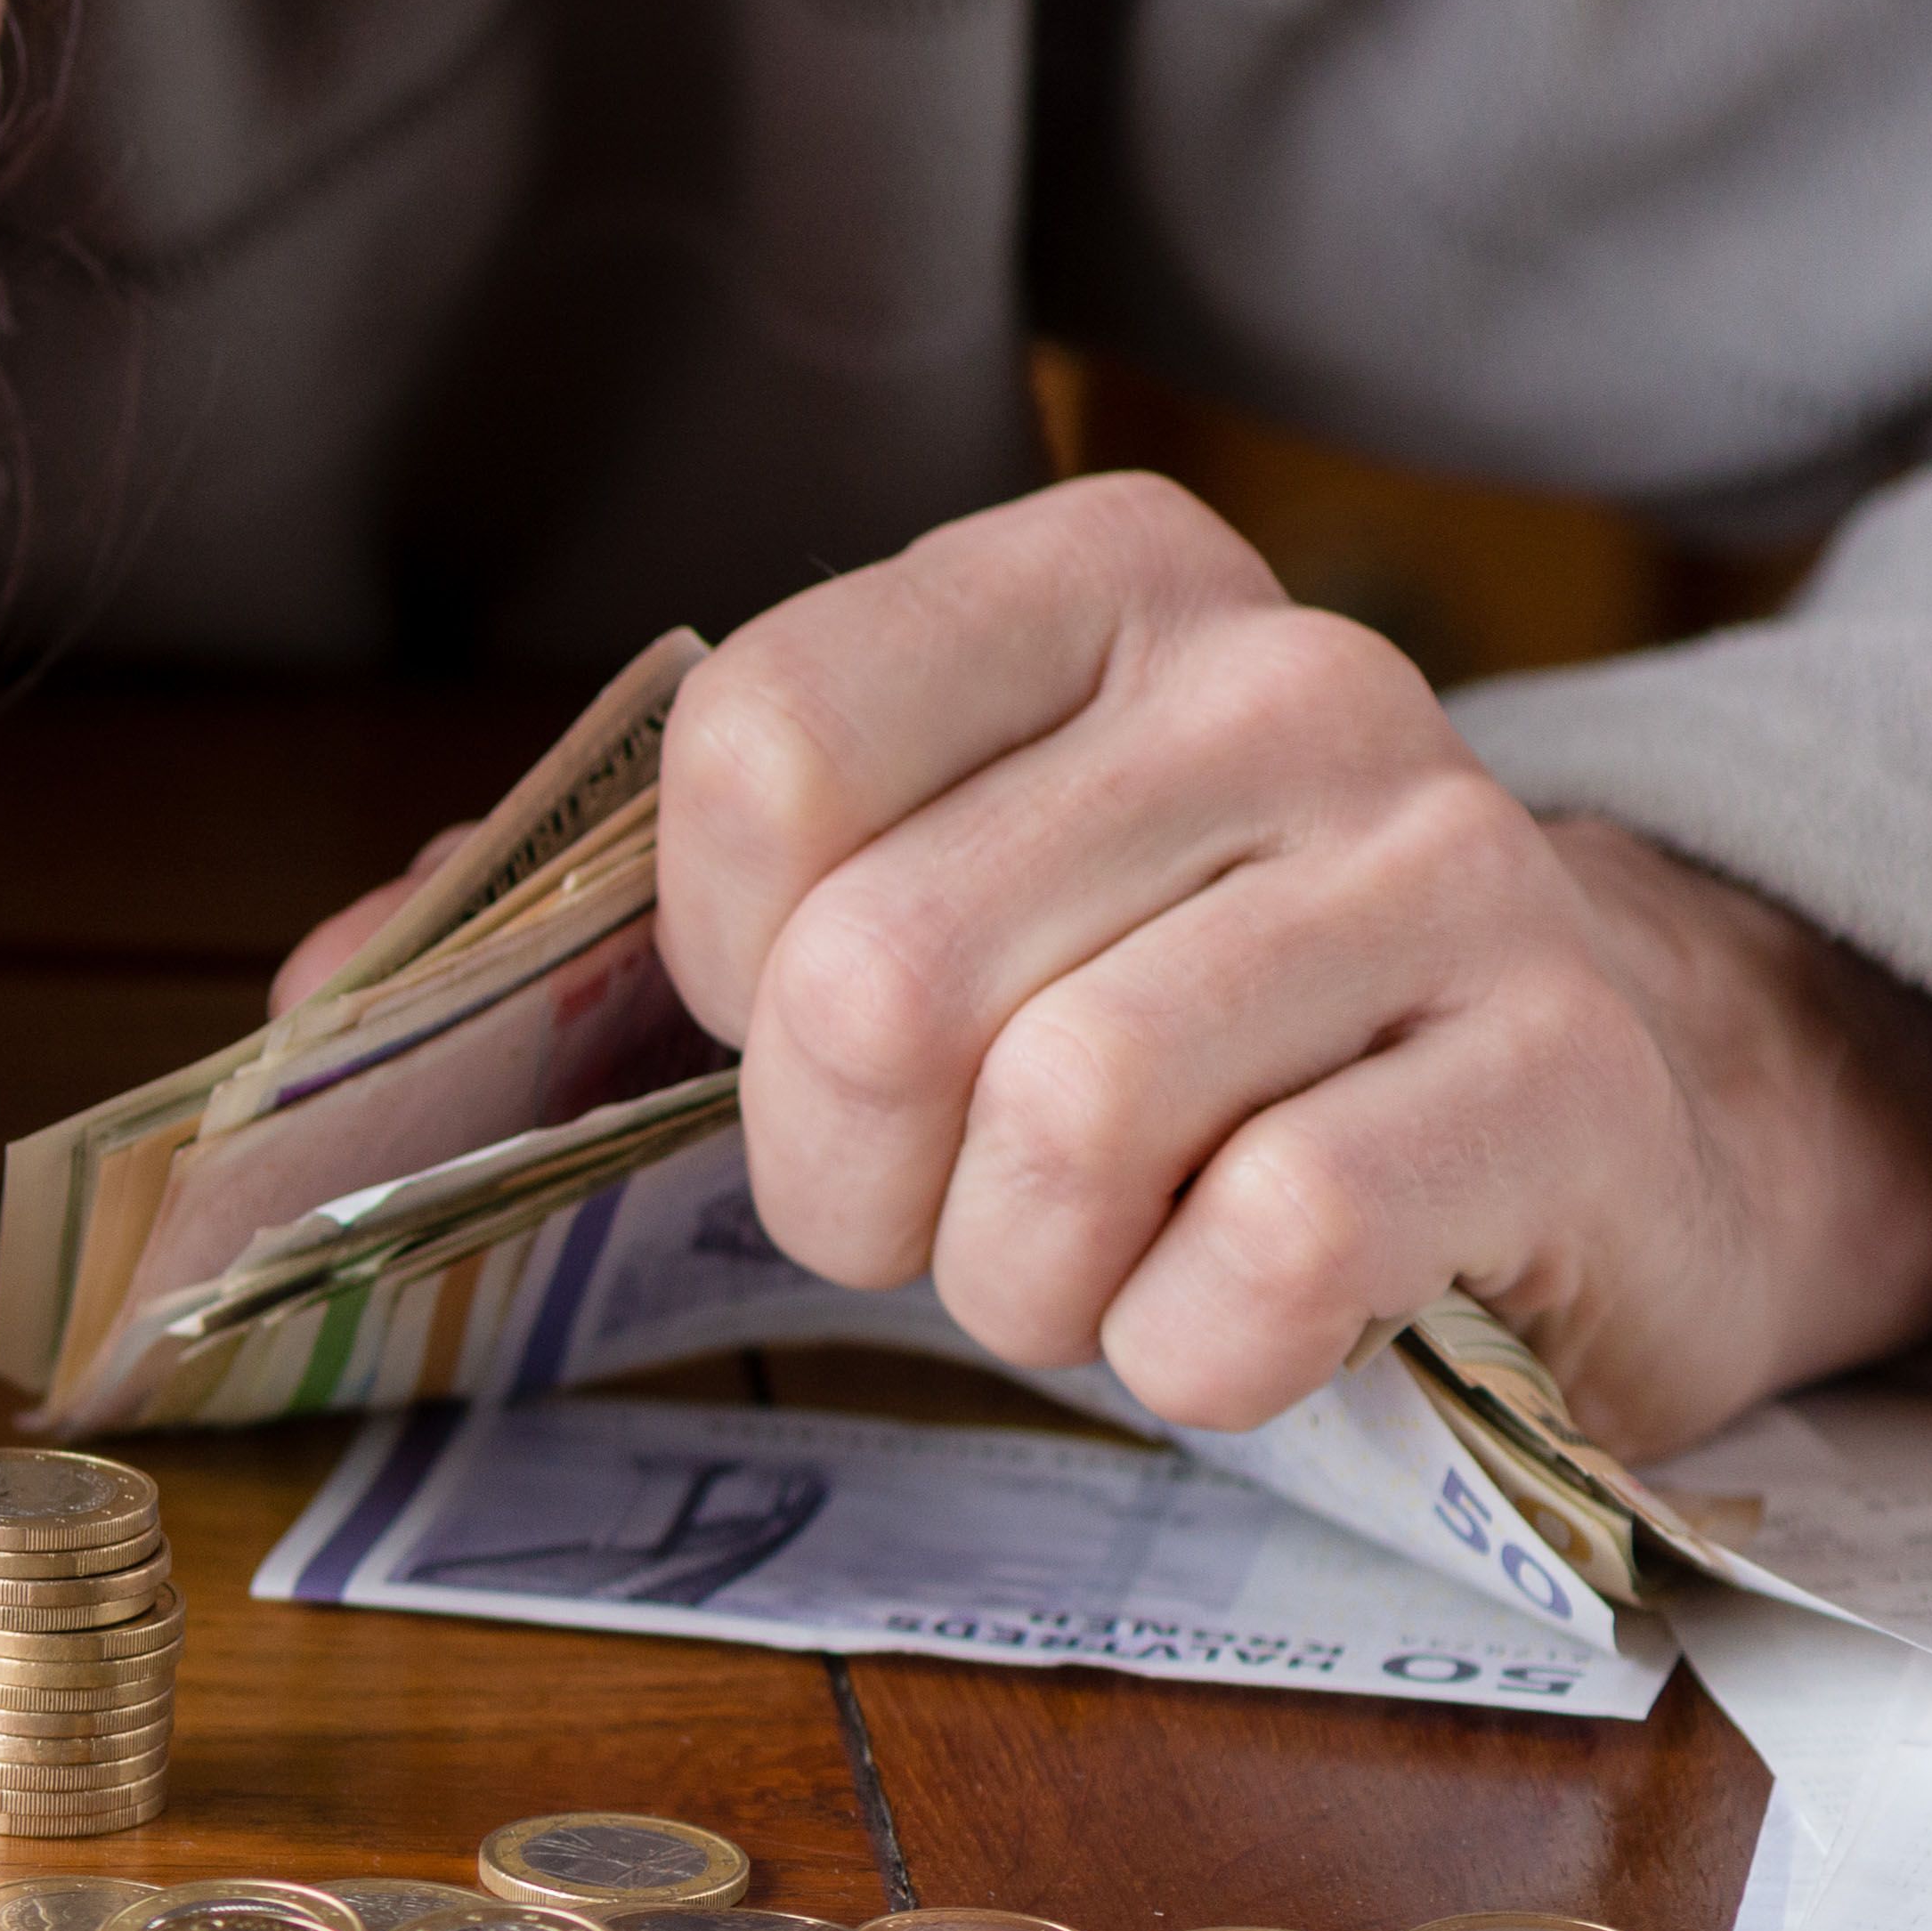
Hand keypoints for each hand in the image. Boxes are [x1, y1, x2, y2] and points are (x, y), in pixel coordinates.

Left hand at [636, 477, 1931, 1451]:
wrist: (1601, 1109)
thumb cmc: (1187, 1009)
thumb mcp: (921, 895)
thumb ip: (620, 917)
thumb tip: (329, 985)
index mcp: (1088, 579)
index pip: (762, 744)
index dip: (727, 956)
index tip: (806, 1016)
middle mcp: (1281, 676)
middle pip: (883, 972)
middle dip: (850, 1178)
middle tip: (935, 1213)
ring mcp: (1451, 862)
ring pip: (1070, 1116)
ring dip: (1022, 1277)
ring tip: (1086, 1264)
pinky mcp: (1565, 1072)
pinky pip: (1270, 1249)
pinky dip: (1192, 1351)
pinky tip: (1233, 1321)